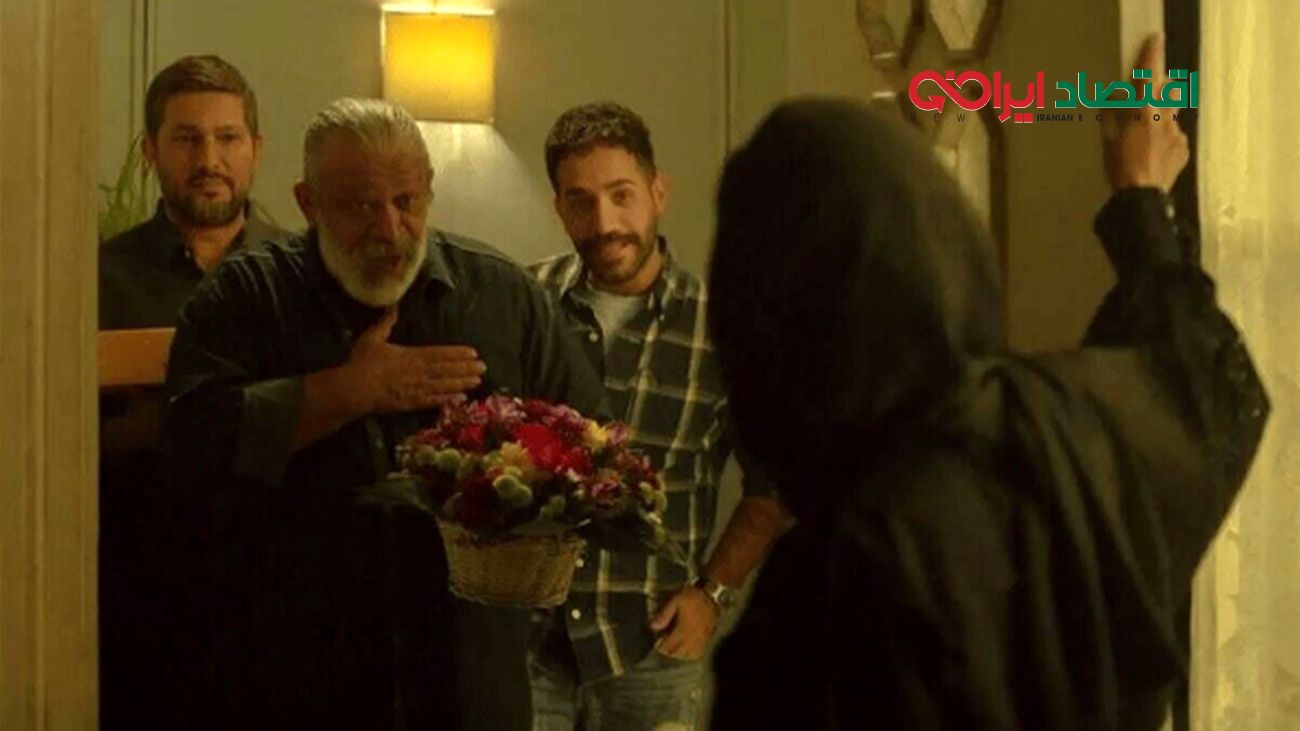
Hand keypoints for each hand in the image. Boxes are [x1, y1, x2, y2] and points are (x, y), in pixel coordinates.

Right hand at [345, 305, 485, 413]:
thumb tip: (394, 306)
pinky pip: (435, 401)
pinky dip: (449, 399)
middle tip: (483, 367)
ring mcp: (417, 389)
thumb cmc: (363, 362)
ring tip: (478, 381)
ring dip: (462, 382)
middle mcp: (419, 372)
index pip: (440, 353)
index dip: (457, 353)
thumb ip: (386, 323)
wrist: (355, 389)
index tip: (473, 352)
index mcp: (412, 355)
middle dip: (466, 368)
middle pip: (447, 369)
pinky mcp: (412, 403)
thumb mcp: (373, 338)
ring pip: (445, 385)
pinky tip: (461, 398)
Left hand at [648, 586, 719, 660]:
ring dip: (679, 655)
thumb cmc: (693, 597)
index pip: (669, 646)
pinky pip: (698, 653)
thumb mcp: (675, 601)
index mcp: (683, 630)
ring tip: (674, 648)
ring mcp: (701, 640)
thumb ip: (664, 615)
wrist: (712, 596)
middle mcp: (692, 639)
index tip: (656, 643)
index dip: (660, 647)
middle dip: (669, 652)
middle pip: (678, 653)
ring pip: (688, 656)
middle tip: (663, 645)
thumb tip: (652, 627)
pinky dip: (690, 655)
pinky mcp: (708, 639)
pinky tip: (687, 649)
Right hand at [1102, 33, 1189, 193]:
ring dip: (1160, 117)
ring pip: (1170, 115)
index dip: (1151, 57)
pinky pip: (1174, 135)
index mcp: (1143, 114)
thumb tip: (1114, 98)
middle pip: (1166, 92)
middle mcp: (1165, 119)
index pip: (1147, 78)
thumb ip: (1111, 115)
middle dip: (1159, 87)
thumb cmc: (1119, 169)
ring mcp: (1178, 134)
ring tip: (1146, 134)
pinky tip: (1153, 153)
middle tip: (1147, 94)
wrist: (1142, 200)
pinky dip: (1164, 137)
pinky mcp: (1183, 149)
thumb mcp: (1107, 141)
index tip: (1155, 40)